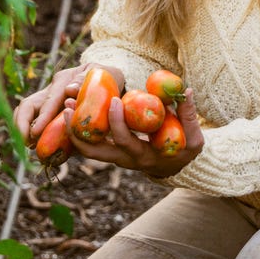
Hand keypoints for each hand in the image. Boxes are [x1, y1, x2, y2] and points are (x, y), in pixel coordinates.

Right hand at [13, 62, 124, 146]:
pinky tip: (36, 150)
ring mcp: (49, 102)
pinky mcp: (51, 113)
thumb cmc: (106, 76)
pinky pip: (37, 124)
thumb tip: (70, 89)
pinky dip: (33, 136)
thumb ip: (88, 80)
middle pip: (28, 105)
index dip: (42, 117)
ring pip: (27, 114)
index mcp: (63, 81)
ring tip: (26, 147)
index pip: (49, 100)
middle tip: (23, 142)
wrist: (108, 79)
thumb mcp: (103, 73)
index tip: (36, 132)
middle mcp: (52, 91)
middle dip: (21, 123)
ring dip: (23, 130)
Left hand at [64, 89, 203, 179]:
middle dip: (80, 129)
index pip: (124, 141)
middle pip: (94, 150)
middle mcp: (124, 160)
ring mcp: (114, 158)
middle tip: (70, 104)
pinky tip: (72, 111)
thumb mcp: (193, 139)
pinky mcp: (109, 153)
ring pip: (87, 149)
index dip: (117, 122)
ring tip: (66, 105)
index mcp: (143, 156)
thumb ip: (189, 116)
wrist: (172, 167)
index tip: (113, 100)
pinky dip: (79, 130)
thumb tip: (186, 91)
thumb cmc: (183, 152)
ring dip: (73, 130)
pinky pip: (90, 144)